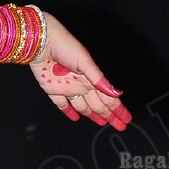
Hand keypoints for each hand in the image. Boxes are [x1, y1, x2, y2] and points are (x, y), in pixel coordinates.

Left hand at [30, 13, 130, 128]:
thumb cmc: (65, 46)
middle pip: (98, 105)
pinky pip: (62, 104)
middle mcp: (81, 84)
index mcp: (91, 78)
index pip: (109, 98)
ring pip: (83, 106)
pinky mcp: (52, 89)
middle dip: (110, 115)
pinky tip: (75, 117)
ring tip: (102, 123)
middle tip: (119, 126)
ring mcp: (67, 88)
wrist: (42, 42)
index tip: (126, 119)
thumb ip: (100, 80)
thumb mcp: (86, 62)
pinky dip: (69, 111)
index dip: (118, 109)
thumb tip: (117, 92)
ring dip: (93, 115)